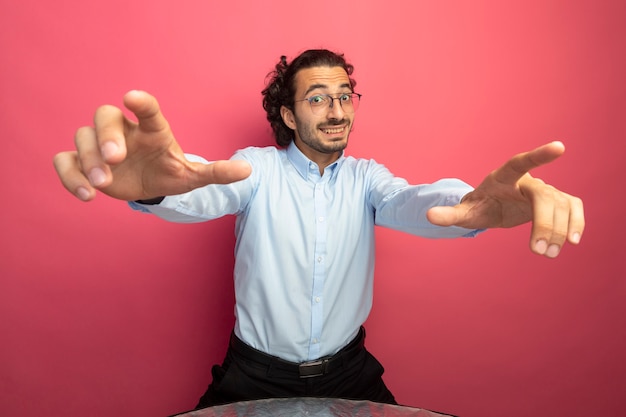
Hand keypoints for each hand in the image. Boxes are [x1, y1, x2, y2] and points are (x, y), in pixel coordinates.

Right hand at [53, 90, 250, 201]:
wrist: (151, 187)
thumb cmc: (171, 173)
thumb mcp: (193, 176)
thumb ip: (217, 172)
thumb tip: (248, 172)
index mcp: (153, 130)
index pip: (147, 109)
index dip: (140, 102)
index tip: (131, 98)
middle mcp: (125, 132)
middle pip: (105, 116)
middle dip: (106, 135)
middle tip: (115, 158)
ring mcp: (101, 146)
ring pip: (82, 136)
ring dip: (89, 159)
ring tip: (102, 184)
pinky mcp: (84, 163)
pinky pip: (65, 160)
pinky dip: (69, 175)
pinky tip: (86, 194)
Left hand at [426, 141, 584, 257]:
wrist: (493, 206)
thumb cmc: (478, 205)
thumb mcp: (464, 212)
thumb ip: (449, 215)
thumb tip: (429, 216)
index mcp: (503, 178)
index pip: (521, 163)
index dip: (538, 156)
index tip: (559, 147)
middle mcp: (527, 181)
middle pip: (543, 196)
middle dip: (544, 223)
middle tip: (537, 251)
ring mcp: (544, 190)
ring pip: (561, 204)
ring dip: (559, 230)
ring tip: (548, 253)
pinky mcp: (556, 202)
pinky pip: (573, 207)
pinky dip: (576, 222)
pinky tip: (572, 241)